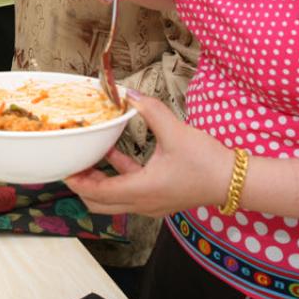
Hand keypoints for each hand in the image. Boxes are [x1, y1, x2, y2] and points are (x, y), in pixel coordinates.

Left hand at [65, 91, 230, 216]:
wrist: (235, 181)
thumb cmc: (207, 162)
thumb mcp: (176, 132)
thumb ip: (151, 111)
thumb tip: (130, 95)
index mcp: (142, 190)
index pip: (97, 193)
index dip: (77, 182)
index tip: (63, 169)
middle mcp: (142, 203)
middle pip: (100, 203)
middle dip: (83, 185)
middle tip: (72, 164)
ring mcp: (151, 204)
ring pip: (114, 199)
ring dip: (100, 181)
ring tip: (89, 156)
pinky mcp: (159, 199)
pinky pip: (130, 191)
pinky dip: (119, 176)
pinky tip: (114, 153)